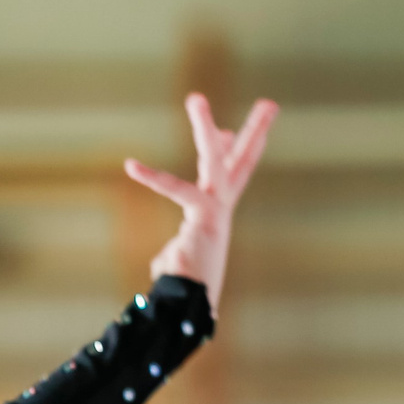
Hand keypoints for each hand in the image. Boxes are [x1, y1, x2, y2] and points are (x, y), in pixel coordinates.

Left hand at [124, 93, 277, 313]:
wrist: (188, 304)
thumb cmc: (183, 285)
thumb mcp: (180, 260)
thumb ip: (176, 251)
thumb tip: (167, 260)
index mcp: (217, 212)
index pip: (233, 174)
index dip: (236, 149)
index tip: (229, 129)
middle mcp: (222, 207)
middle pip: (242, 161)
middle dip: (256, 131)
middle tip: (271, 102)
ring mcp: (216, 209)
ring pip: (215, 160)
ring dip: (205, 128)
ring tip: (197, 98)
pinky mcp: (204, 216)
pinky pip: (178, 190)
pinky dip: (154, 179)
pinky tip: (132, 167)